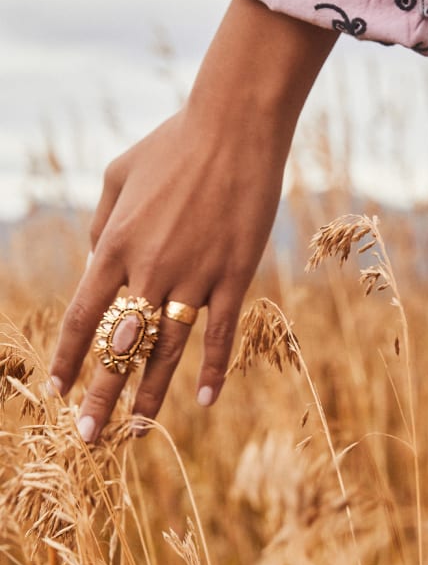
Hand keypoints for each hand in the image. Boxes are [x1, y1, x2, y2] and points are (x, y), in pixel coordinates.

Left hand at [49, 0, 336, 441]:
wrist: (233, 128)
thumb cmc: (172, 144)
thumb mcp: (117, 174)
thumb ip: (102, 224)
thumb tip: (98, 264)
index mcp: (116, 245)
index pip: (83, 318)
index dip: (68, 359)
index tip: (58, 393)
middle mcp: (150, 269)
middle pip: (120, 346)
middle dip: (100, 394)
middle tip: (87, 437)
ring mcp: (194, 275)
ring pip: (168, 349)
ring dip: (150, 394)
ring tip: (136, 430)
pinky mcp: (234, 274)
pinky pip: (219, 332)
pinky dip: (212, 369)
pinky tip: (203, 401)